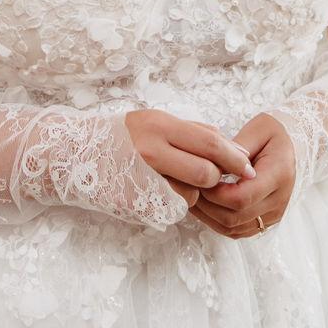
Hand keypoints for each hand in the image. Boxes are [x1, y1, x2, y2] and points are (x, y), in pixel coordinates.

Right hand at [124, 109, 256, 209]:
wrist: (79, 155)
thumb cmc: (126, 136)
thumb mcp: (159, 121)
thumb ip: (198, 133)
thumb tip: (237, 150)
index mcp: (160, 126)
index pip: (210, 143)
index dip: (234, 157)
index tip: (248, 166)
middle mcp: (151, 152)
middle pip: (205, 173)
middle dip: (217, 177)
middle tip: (216, 175)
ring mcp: (142, 179)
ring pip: (192, 194)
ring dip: (195, 190)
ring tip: (176, 176)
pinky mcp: (137, 203)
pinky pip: (173, 206)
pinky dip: (176, 199)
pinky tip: (162, 187)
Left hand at [193, 113, 295, 240]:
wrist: (296, 147)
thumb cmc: (276, 133)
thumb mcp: (258, 129)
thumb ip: (235, 148)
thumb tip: (211, 167)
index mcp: (279, 175)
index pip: (241, 197)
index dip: (214, 193)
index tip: (199, 176)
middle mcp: (279, 201)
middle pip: (233, 217)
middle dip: (205, 204)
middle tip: (189, 186)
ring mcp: (273, 215)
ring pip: (232, 228)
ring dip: (207, 215)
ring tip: (193, 195)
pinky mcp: (265, 221)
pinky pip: (236, 231)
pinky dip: (216, 221)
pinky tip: (205, 205)